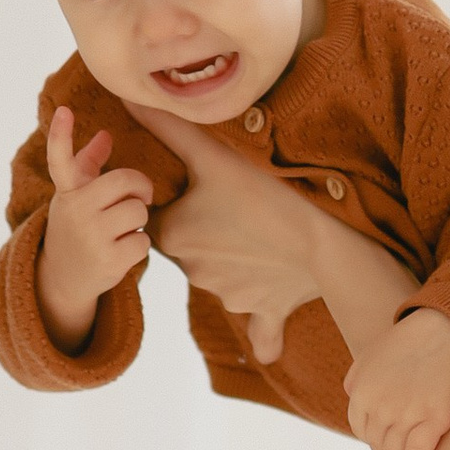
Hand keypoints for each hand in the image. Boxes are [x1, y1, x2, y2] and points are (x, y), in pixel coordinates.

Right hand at [39, 102, 156, 350]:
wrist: (62, 277)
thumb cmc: (77, 225)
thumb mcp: (77, 194)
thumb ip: (89, 163)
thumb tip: (106, 134)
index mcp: (68, 190)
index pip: (61, 159)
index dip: (61, 135)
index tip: (64, 111)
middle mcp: (75, 210)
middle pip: (127, 182)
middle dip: (140, 188)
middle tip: (138, 197)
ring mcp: (90, 237)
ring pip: (139, 212)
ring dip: (139, 220)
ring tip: (122, 229)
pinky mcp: (107, 262)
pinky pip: (143, 242)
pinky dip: (139, 245)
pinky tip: (123, 250)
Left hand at [148, 126, 324, 367]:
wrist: (321, 243)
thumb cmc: (264, 194)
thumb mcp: (213, 155)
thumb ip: (167, 128)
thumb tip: (128, 99)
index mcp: (173, 236)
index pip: (158, 218)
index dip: (176, 200)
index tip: (201, 187)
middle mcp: (192, 271)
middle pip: (191, 247)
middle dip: (208, 230)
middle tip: (239, 204)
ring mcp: (227, 295)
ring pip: (224, 276)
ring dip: (238, 260)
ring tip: (267, 233)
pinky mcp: (262, 310)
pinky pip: (260, 330)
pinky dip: (263, 335)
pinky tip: (267, 351)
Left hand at [346, 307, 449, 449]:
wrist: (446, 329)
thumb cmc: (410, 342)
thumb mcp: (370, 356)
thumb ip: (355, 381)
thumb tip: (353, 399)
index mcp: (362, 395)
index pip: (363, 433)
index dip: (377, 438)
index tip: (392, 436)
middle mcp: (380, 408)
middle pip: (380, 446)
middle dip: (392, 449)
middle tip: (407, 446)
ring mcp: (407, 415)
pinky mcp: (435, 419)